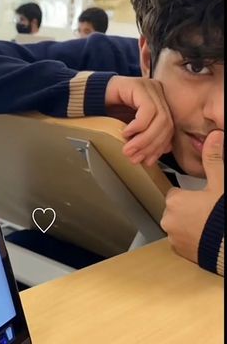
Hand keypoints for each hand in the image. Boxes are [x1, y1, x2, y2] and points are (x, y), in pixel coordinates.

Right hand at [105, 76, 173, 165]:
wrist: (89, 96)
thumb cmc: (111, 111)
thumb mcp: (132, 129)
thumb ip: (148, 136)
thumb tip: (165, 149)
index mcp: (161, 102)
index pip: (169, 128)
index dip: (159, 147)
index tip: (148, 161)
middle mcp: (158, 92)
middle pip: (166, 124)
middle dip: (151, 145)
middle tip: (135, 157)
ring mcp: (150, 87)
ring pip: (159, 118)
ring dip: (144, 139)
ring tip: (129, 149)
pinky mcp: (139, 86)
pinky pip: (147, 110)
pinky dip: (138, 126)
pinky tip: (125, 132)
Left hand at [160, 130, 223, 262]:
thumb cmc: (223, 212)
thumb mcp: (220, 183)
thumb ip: (214, 159)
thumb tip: (215, 135)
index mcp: (174, 200)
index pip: (175, 193)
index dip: (189, 194)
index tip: (202, 198)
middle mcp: (168, 220)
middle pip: (176, 209)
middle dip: (189, 209)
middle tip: (208, 211)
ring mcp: (173, 239)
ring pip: (179, 225)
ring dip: (190, 224)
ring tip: (209, 224)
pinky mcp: (180, 253)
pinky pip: (183, 241)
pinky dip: (192, 239)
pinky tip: (207, 237)